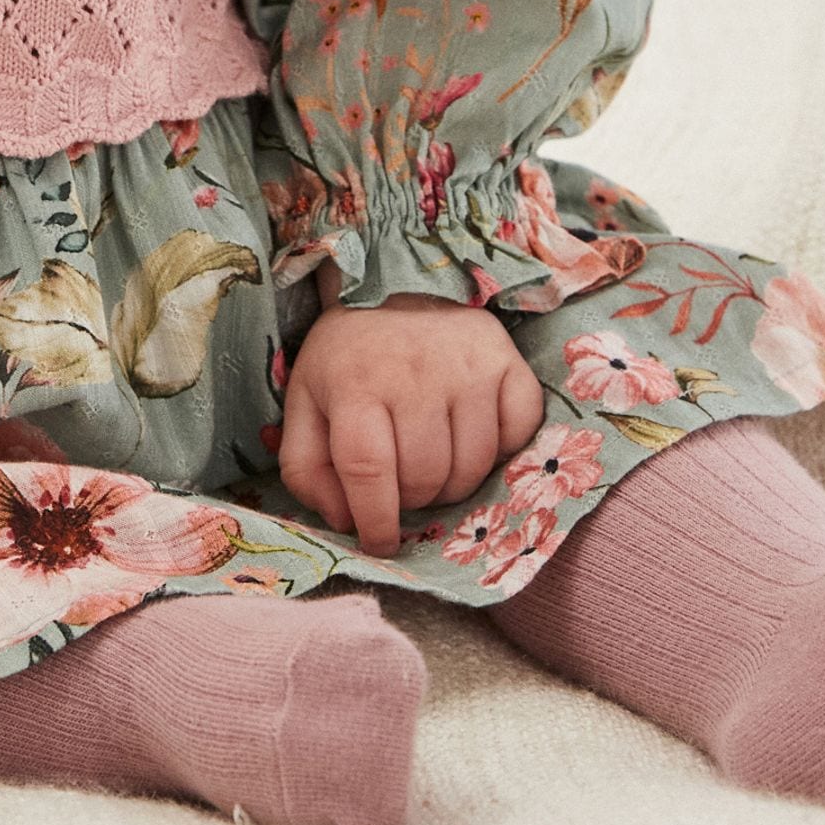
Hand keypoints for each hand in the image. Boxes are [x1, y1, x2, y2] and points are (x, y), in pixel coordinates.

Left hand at [279, 281, 544, 556]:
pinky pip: (518, 434)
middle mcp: (413, 370)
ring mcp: (466, 364)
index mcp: (353, 382)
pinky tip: (471, 433)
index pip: (368, 471)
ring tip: (433, 459)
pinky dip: (500, 450)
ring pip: (472, 466)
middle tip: (403, 481)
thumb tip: (346, 522)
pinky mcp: (505, 358)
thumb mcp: (306, 404)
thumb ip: (308, 469)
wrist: (393, 282)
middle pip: (425, 477)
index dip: (376, 520)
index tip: (380, 542)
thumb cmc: (348, 356)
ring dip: (453, 482)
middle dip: (413, 498)